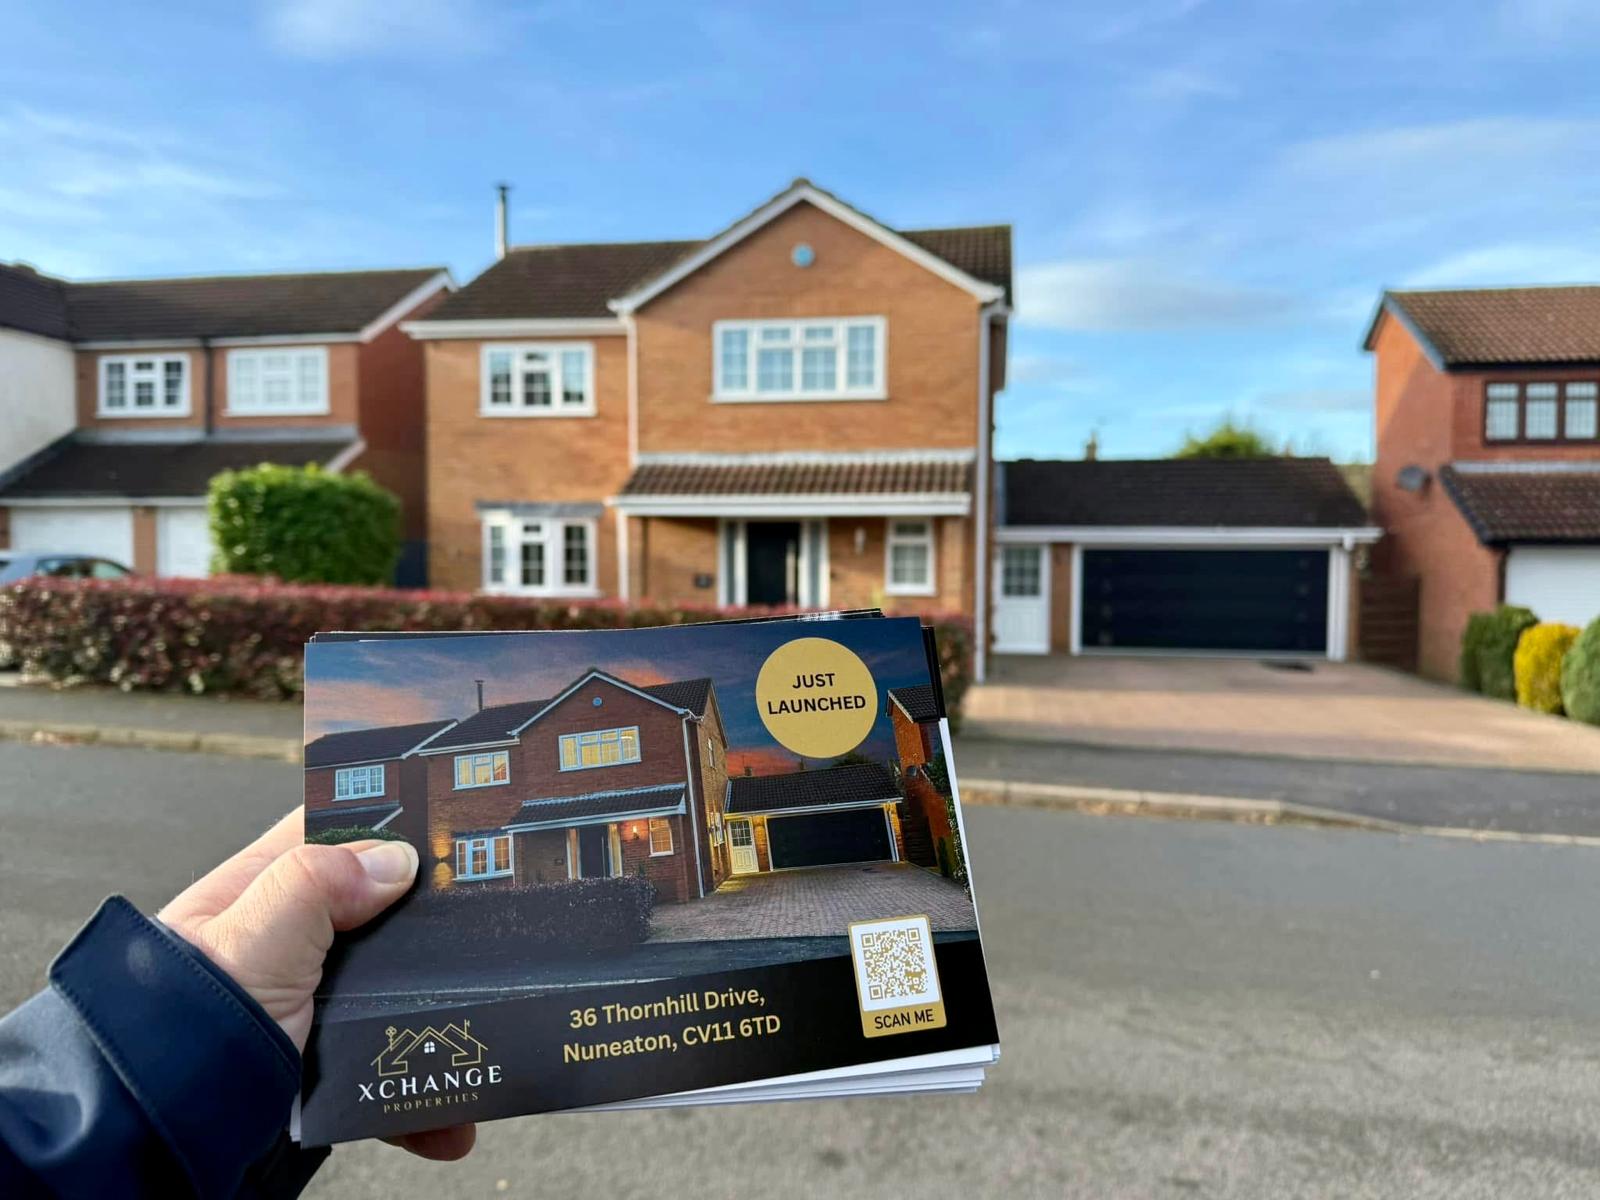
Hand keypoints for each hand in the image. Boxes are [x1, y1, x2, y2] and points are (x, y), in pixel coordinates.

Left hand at [160, 807, 475, 1161]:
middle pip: (388, 910)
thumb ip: (315, 884)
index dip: (395, 818)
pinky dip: (426, 1093)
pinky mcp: (331, 1058)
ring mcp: (319, 998)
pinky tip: (450, 1115)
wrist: (153, 1138)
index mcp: (270, 887)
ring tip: (479, 1030)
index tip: (453, 824)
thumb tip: (394, 860)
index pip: (341, 827)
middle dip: (437, 926)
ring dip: (442, 1013)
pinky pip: (395, 1065)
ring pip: (401, 989)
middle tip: (489, 925)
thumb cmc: (175, 1030)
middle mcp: (298, 938)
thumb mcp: (249, 939)